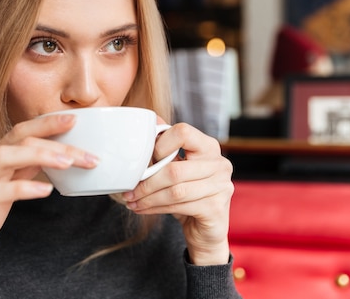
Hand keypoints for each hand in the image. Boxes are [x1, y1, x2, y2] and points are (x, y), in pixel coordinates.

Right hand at [0, 114, 97, 284]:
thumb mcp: (9, 186)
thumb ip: (28, 168)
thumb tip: (58, 154)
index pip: (23, 130)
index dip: (47, 122)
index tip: (75, 118)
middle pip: (20, 140)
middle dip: (55, 142)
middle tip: (86, 153)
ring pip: (5, 157)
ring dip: (39, 156)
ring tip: (67, 163)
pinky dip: (23, 188)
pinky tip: (45, 190)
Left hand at [122, 122, 233, 265]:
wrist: (205, 229)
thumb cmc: (188, 194)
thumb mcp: (177, 167)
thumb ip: (166, 147)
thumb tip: (151, 119)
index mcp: (209, 146)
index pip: (183, 132)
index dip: (160, 145)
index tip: (146, 160)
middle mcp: (220, 163)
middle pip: (174, 169)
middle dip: (146, 183)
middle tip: (128, 191)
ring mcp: (222, 186)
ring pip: (175, 191)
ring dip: (148, 198)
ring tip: (132, 201)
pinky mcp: (216, 208)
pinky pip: (180, 206)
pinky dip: (156, 208)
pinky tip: (143, 209)